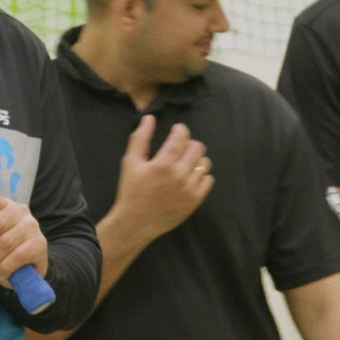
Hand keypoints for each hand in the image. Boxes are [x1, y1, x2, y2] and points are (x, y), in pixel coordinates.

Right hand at [113, 118, 212, 236]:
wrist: (136, 222)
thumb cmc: (132, 190)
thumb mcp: (130, 162)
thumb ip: (140, 138)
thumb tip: (150, 117)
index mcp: (163, 163)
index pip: (182, 137)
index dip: (181, 130)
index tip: (177, 131)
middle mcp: (180, 174)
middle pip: (198, 147)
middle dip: (189, 144)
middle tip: (180, 149)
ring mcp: (190, 188)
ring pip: (205, 163)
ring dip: (197, 159)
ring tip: (185, 164)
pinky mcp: (196, 201)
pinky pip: (208, 180)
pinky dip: (202, 176)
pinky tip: (190, 177)